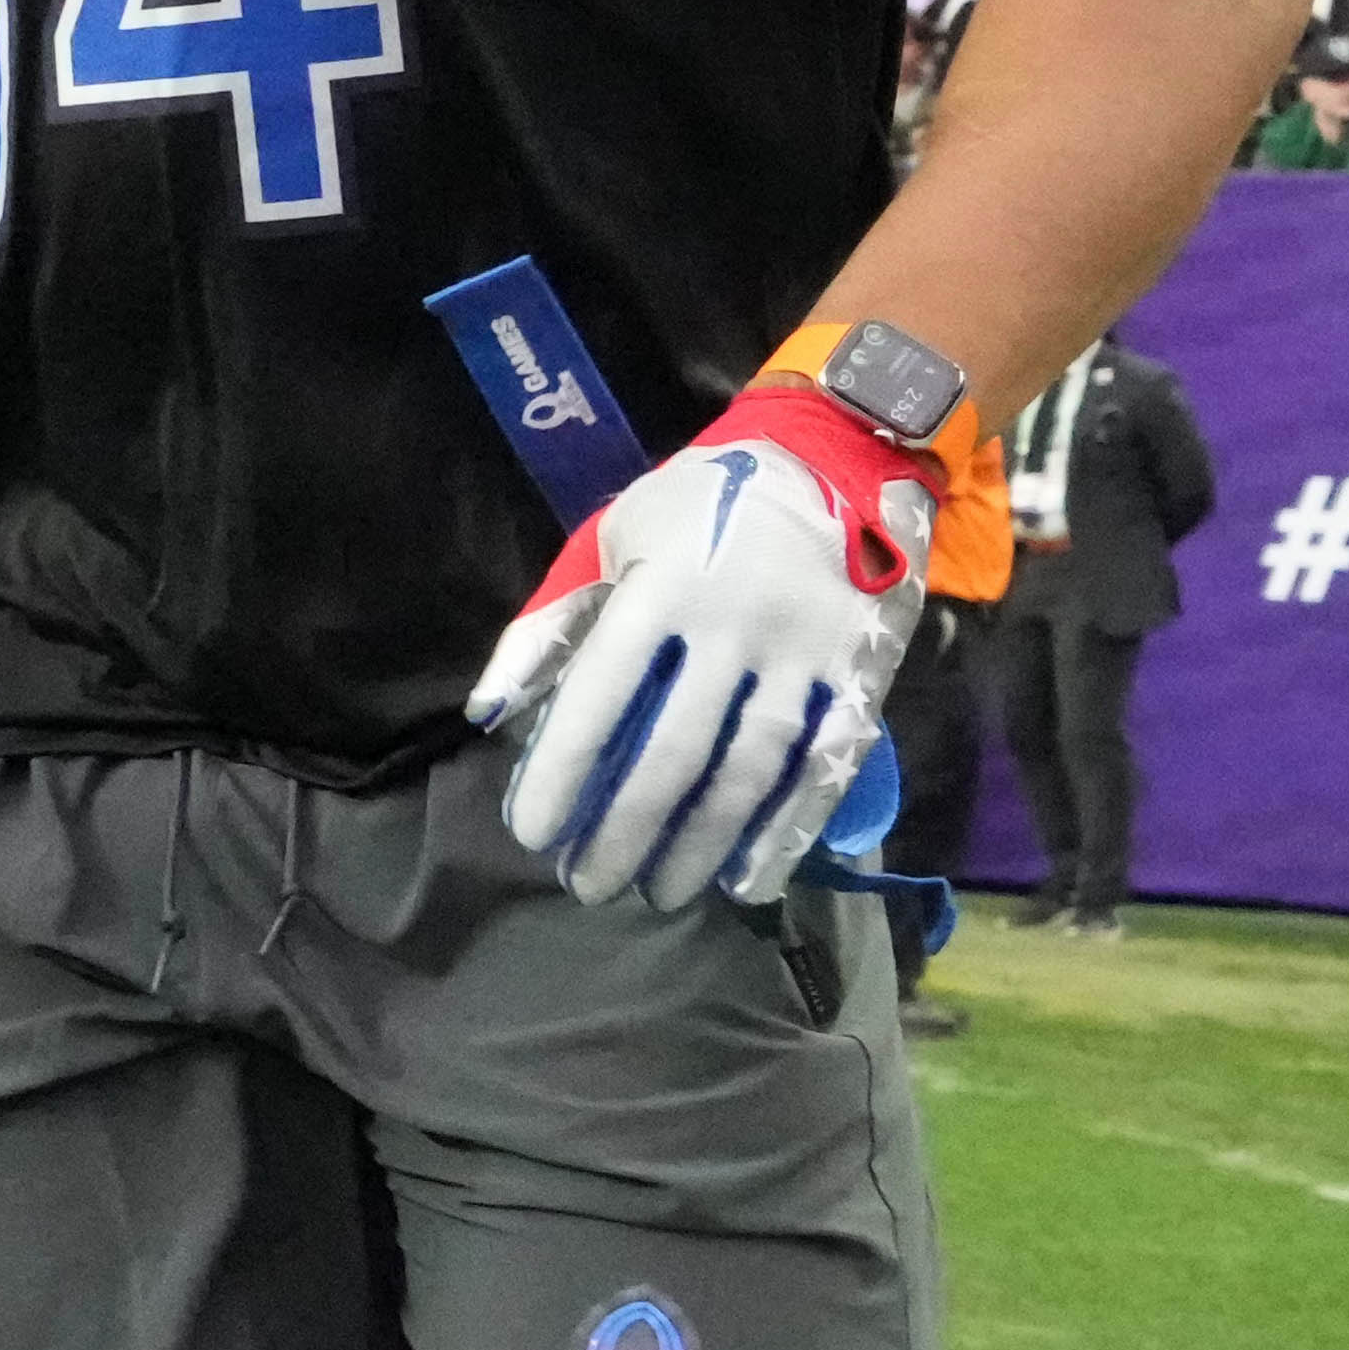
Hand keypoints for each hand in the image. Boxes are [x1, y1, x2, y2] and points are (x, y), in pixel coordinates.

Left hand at [471, 375, 936, 908]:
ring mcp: (804, 655)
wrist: (838, 456)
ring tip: (660, 893)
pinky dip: (787, 830)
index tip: (535, 833)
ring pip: (748, 770)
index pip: (601, 696)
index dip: (563, 771)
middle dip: (626, 829)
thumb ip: (550, 626)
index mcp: (662, 588)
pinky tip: (747, 878)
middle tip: (589, 885)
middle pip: (673, 750)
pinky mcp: (860, 674)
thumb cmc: (701, 503)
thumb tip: (487, 711)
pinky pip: (824, 766)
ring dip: (700, 843)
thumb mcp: (611, 538)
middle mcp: (734, 626)